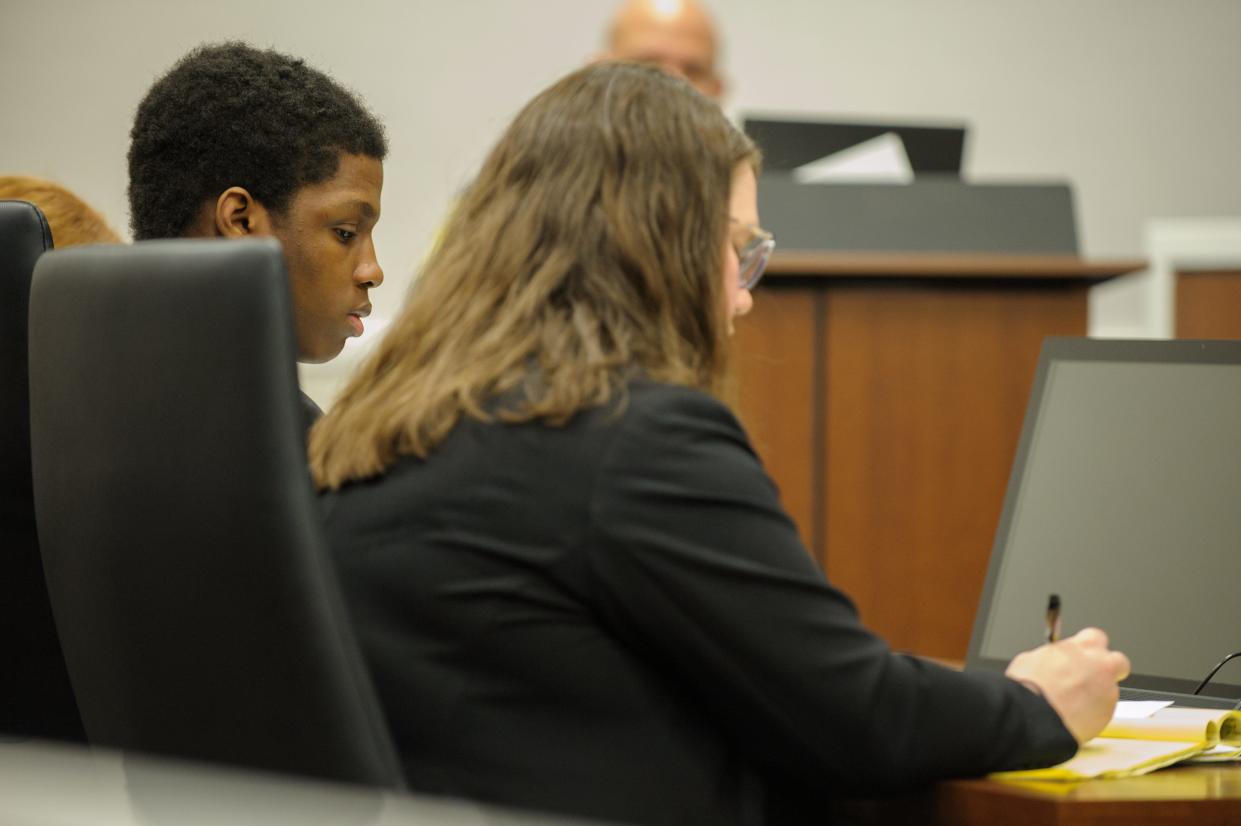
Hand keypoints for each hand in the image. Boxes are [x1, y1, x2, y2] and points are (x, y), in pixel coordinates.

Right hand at [1005, 627, 1130, 743]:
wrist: (1034, 715)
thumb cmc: (1030, 687)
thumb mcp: (1031, 659)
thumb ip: (1052, 657)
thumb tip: (1051, 661)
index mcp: (1081, 648)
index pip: (1097, 637)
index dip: (1090, 646)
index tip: (1082, 654)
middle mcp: (1100, 666)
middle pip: (1119, 661)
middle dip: (1108, 668)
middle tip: (1092, 677)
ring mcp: (1107, 692)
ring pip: (1110, 690)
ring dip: (1096, 694)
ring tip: (1073, 703)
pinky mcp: (1108, 715)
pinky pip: (1104, 711)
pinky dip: (1092, 713)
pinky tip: (1074, 716)